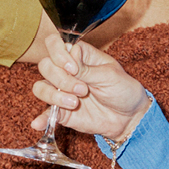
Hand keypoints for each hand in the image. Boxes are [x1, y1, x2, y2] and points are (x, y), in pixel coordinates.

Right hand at [31, 33, 151, 141]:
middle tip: (82, 90)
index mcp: (79, 56)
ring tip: (75, 103)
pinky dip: (41, 118)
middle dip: (61, 78)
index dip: (59, 54)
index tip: (73, 68)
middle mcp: (66, 71)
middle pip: (45, 66)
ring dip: (54, 95)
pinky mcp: (61, 111)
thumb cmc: (123, 90)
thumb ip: (86, 68)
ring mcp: (61, 91)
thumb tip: (71, 52)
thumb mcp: (109, 76)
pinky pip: (45, 113)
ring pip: (40, 88)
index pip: (55, 44)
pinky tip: (39, 123)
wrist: (129, 118)